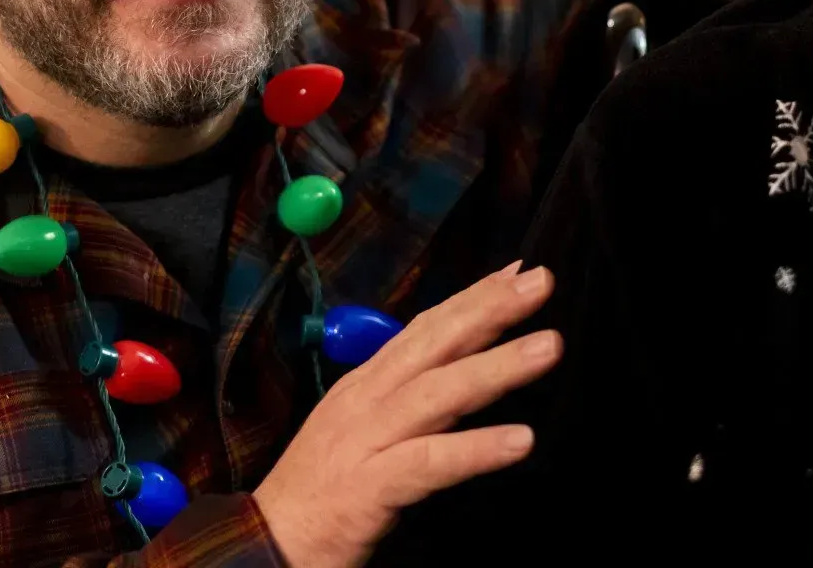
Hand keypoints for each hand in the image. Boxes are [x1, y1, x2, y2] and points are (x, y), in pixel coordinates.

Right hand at [253, 263, 561, 567]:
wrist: (264, 544)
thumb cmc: (322, 487)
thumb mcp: (365, 428)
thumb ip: (411, 396)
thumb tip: (465, 363)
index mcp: (367, 384)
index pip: (425, 329)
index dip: (472, 298)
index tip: (518, 271)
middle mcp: (367, 401)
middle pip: (435, 344)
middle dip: (490, 310)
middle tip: (541, 281)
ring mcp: (366, 441)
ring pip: (439, 394)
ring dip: (496, 367)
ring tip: (548, 347)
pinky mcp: (368, 488)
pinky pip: (429, 463)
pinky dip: (475, 449)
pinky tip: (519, 440)